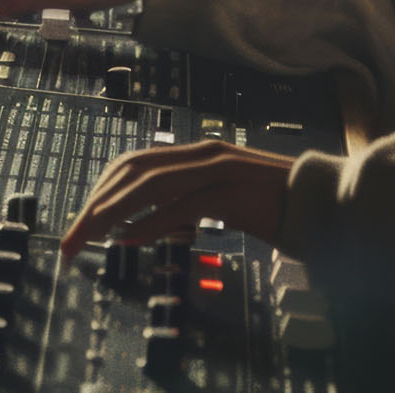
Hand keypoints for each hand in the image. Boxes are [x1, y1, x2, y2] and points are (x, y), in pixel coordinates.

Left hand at [59, 140, 293, 260]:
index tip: (80, 222)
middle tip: (71, 239)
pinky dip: (152, 222)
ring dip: (113, 212)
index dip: (101, 192)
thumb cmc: (272, 206)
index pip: (134, 165)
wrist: (324, 201)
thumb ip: (184, 203)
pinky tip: (130, 239)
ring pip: (150, 184)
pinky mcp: (233, 193)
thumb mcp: (219, 201)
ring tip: (88, 237)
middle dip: (95, 204)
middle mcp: (202, 155)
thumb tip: (138, 225)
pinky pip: (183, 205)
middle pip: (132, 171)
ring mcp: (218, 170)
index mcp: (197, 155)